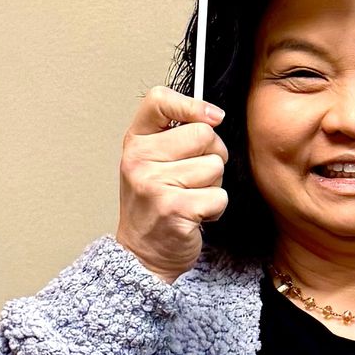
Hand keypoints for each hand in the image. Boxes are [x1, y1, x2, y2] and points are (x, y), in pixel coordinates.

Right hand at [115, 86, 228, 282]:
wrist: (142, 254)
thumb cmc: (155, 204)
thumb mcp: (154, 161)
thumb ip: (177, 134)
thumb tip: (215, 115)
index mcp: (135, 141)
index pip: (159, 99)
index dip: (192, 104)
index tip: (211, 117)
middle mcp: (139, 159)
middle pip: (204, 134)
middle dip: (212, 155)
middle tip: (194, 177)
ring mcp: (154, 184)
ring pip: (215, 166)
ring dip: (213, 186)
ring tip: (191, 198)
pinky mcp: (174, 209)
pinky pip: (219, 196)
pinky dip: (215, 209)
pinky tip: (195, 215)